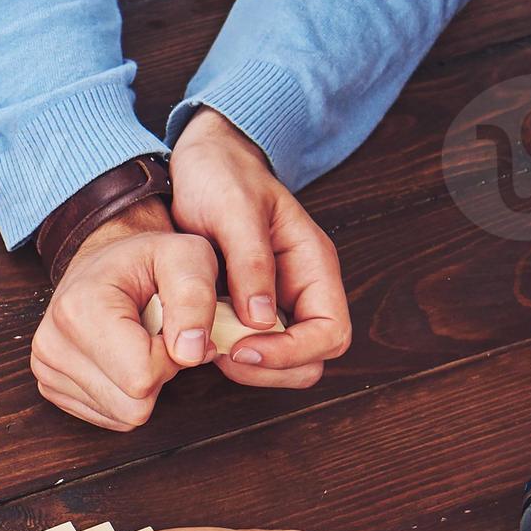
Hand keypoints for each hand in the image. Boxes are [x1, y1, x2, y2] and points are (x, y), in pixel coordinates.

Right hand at [33, 199, 212, 429]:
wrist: (104, 261)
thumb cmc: (147, 260)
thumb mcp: (186, 257)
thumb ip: (196, 298)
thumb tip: (190, 353)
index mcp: (79, 309)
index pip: (142, 377)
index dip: (173, 358)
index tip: (172, 327)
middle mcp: (52, 343)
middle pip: (133, 407)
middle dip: (159, 376)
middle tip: (157, 337)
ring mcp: (46, 369)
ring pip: (123, 416)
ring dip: (144, 385)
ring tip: (140, 343)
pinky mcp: (51, 386)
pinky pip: (109, 417)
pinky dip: (126, 394)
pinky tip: (123, 359)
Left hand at [166, 109, 352, 385]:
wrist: (201, 163)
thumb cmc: (223, 177)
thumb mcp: (234, 210)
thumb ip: (251, 262)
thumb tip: (262, 319)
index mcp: (314, 265)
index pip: (331, 333)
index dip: (292, 352)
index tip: (242, 348)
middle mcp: (302, 289)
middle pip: (311, 359)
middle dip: (270, 367)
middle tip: (220, 353)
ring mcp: (276, 302)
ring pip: (284, 363)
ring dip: (249, 367)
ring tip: (208, 344)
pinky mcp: (246, 309)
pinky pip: (251, 349)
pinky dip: (229, 354)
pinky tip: (199, 335)